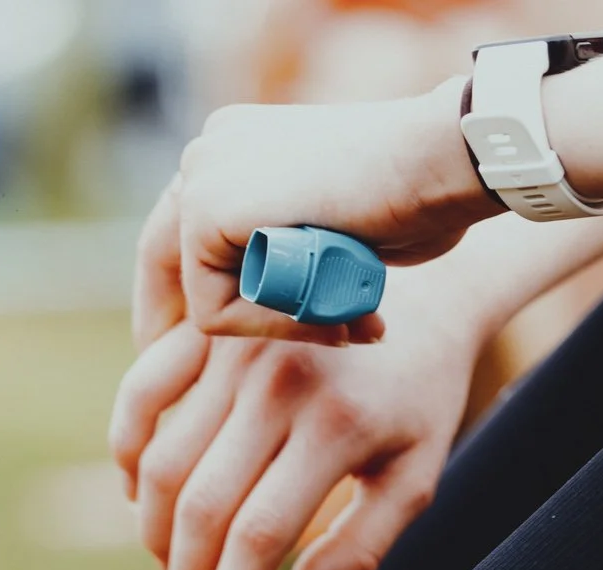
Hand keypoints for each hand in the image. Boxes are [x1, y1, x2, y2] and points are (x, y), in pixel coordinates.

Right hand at [110, 262, 480, 569]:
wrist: (425, 294)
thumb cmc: (419, 404)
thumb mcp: (414, 480)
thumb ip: (359, 551)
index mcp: (338, 424)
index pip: (259, 537)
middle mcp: (280, 381)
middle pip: (202, 509)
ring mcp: (236, 351)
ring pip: (163, 466)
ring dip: (157, 538)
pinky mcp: (207, 331)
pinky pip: (140, 396)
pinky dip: (128, 453)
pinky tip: (144, 501)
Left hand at [134, 78, 496, 347]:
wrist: (442, 161)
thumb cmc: (417, 201)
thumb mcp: (334, 230)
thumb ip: (289, 252)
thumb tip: (271, 295)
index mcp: (237, 145)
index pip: (179, 237)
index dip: (184, 301)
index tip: (197, 358)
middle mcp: (211, 152)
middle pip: (160, 262)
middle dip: (176, 329)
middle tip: (191, 391)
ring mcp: (205, 174)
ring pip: (197, 295)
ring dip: (259, 329)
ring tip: (333, 325)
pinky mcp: (206, 209)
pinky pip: (212, 312)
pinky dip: (264, 330)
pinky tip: (321, 314)